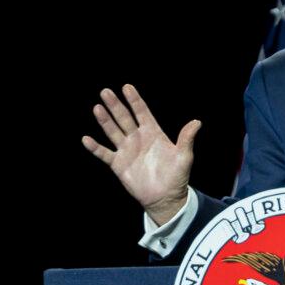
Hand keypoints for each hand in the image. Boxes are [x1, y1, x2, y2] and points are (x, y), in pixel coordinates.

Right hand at [82, 84, 200, 224]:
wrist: (165, 198)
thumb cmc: (177, 176)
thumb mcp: (184, 156)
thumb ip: (186, 138)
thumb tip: (197, 122)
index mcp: (153, 133)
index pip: (142, 112)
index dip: (135, 100)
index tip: (127, 87)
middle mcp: (138, 138)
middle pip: (124, 118)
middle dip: (115, 105)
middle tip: (106, 92)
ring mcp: (126, 150)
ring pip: (113, 131)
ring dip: (105, 120)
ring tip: (97, 108)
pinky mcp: (118, 164)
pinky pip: (104, 153)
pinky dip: (95, 147)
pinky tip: (86, 139)